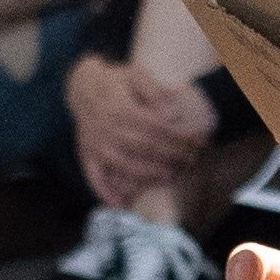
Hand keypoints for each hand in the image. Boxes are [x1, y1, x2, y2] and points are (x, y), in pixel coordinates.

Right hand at [67, 54, 210, 207]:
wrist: (81, 85)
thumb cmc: (115, 80)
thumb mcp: (136, 74)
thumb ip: (156, 92)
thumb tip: (175, 114)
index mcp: (121, 109)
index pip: (157, 128)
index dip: (179, 137)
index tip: (197, 142)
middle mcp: (107, 129)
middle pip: (145, 148)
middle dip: (172, 156)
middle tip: (191, 161)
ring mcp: (95, 145)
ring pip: (125, 165)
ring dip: (149, 175)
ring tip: (170, 177)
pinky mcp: (86, 154)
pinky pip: (94, 177)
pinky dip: (105, 193)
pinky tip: (121, 205)